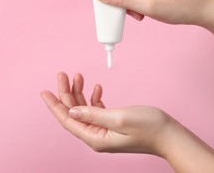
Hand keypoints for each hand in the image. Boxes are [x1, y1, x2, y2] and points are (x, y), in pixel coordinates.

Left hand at [41, 72, 213, 171]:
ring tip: (77, 76)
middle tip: (62, 74)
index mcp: (95, 138)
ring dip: (80, 93)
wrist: (169, 135)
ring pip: (85, 110)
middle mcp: (97, 136)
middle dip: (67, 93)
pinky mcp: (114, 125)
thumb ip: (94, 115)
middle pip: (74, 113)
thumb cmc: (148, 128)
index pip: (68, 120)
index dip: (55, 105)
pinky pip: (97, 110)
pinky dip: (93, 98)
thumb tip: (72, 111)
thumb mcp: (119, 119)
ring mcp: (105, 131)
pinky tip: (96, 88)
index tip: (44, 91)